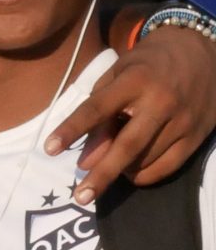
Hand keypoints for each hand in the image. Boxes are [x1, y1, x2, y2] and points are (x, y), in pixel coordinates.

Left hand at [47, 24, 215, 201]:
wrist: (203, 53)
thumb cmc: (149, 64)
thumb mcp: (118, 74)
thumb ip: (99, 111)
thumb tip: (86, 159)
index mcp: (135, 81)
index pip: (97, 109)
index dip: (71, 129)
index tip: (49, 149)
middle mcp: (161, 102)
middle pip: (127, 145)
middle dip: (102, 174)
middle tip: (80, 197)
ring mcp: (183, 121)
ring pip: (146, 160)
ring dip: (122, 171)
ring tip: (110, 166)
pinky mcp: (198, 136)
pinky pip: (167, 167)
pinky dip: (144, 175)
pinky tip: (132, 170)